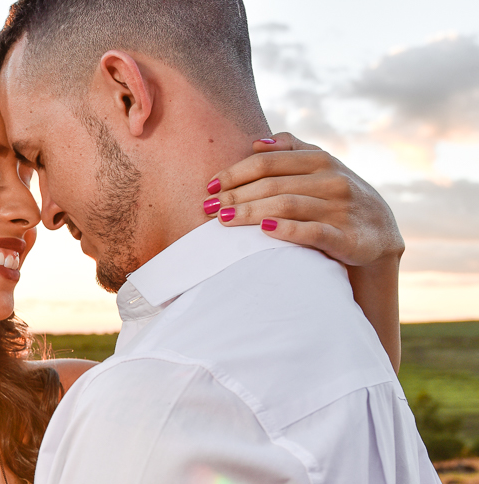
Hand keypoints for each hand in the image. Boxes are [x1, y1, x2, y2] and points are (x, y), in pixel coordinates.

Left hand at [204, 133, 402, 370]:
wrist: (379, 234)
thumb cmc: (337, 199)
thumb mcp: (322, 168)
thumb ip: (293, 150)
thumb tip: (256, 142)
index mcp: (321, 160)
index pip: (268, 163)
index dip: (235, 173)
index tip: (210, 185)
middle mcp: (332, 180)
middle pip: (272, 185)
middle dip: (236, 195)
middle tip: (208, 207)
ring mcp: (340, 209)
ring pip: (287, 206)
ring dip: (250, 212)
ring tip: (223, 220)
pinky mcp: (347, 237)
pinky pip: (313, 232)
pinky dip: (286, 230)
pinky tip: (263, 231)